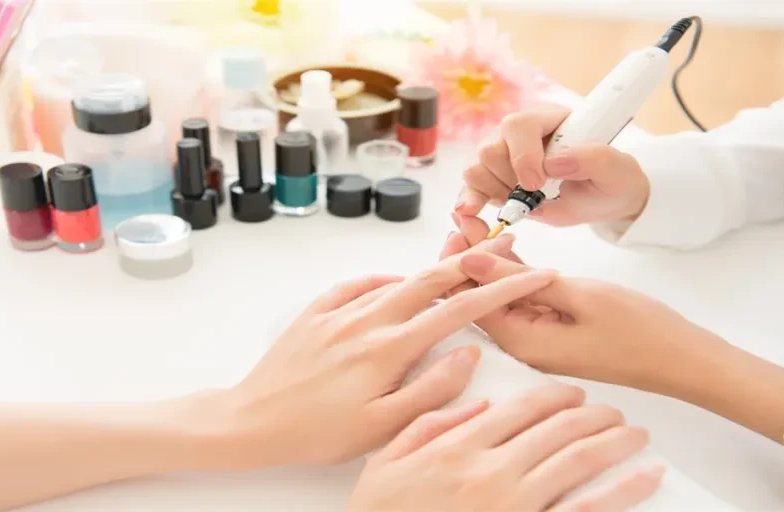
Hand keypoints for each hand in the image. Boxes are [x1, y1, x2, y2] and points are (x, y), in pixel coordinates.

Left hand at [226, 244, 556, 467]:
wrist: (251, 422)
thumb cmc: (316, 434)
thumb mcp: (382, 427)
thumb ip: (432, 390)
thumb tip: (468, 355)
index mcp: (387, 349)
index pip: (458, 310)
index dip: (501, 290)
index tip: (532, 275)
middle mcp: (365, 321)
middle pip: (430, 280)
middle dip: (473, 263)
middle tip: (504, 249)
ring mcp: (337, 313)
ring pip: (395, 281)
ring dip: (431, 270)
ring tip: (458, 265)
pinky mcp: (314, 314)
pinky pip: (356, 285)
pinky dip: (383, 280)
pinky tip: (393, 283)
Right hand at [349, 386, 663, 511]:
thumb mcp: (386, 463)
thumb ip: (428, 426)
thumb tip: (472, 399)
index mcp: (458, 448)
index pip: (519, 408)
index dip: (554, 395)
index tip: (572, 392)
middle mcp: (492, 472)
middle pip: (557, 429)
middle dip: (592, 414)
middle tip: (610, 410)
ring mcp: (517, 505)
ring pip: (579, 461)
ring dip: (614, 441)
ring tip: (636, 433)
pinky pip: (590, 510)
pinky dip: (625, 489)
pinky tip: (647, 476)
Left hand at [440, 215, 712, 389]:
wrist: (683, 358)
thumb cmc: (638, 329)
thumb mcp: (577, 295)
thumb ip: (518, 278)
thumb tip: (468, 260)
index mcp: (521, 342)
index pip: (468, 300)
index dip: (455, 262)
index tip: (454, 224)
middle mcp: (521, 345)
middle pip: (478, 297)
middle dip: (467, 258)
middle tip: (463, 216)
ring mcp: (536, 338)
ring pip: (499, 294)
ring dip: (489, 261)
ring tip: (479, 221)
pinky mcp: (552, 329)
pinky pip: (522, 298)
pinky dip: (514, 272)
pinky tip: (507, 243)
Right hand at [458, 105, 649, 225]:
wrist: (601, 200)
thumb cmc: (610, 180)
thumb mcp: (617, 170)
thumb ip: (594, 158)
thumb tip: (553, 163)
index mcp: (549, 119)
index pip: (519, 126)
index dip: (522, 156)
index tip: (536, 184)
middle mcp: (519, 133)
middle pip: (491, 149)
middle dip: (511, 180)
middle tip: (538, 195)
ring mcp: (502, 155)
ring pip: (476, 168)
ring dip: (496, 193)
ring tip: (525, 202)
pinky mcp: (492, 179)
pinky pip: (470, 186)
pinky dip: (470, 201)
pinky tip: (473, 212)